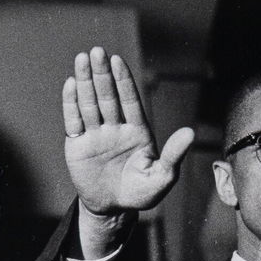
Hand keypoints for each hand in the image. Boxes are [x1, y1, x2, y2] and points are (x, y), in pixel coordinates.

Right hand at [62, 47, 193, 217]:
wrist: (113, 208)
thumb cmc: (141, 193)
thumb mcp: (162, 176)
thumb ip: (174, 155)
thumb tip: (190, 133)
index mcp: (137, 131)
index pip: (129, 100)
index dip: (123, 80)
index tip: (117, 60)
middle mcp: (115, 128)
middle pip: (107, 96)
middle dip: (102, 74)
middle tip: (96, 51)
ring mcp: (96, 135)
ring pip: (89, 103)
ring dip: (85, 81)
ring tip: (82, 59)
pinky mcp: (78, 145)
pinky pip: (74, 120)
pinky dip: (71, 103)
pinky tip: (70, 84)